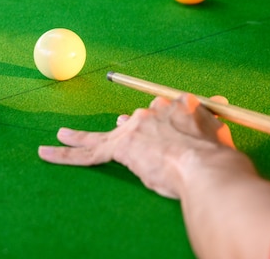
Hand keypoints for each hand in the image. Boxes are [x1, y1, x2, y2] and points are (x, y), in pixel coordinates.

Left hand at [38, 94, 235, 198]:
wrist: (204, 169)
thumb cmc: (217, 157)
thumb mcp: (220, 131)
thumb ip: (213, 117)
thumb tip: (222, 102)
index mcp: (176, 106)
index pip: (159, 112)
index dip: (155, 124)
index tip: (155, 130)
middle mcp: (151, 111)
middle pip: (129, 122)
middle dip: (125, 132)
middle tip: (120, 135)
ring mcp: (132, 128)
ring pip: (100, 134)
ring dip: (80, 136)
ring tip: (62, 135)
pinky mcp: (118, 148)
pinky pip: (87, 153)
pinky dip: (65, 154)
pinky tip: (47, 152)